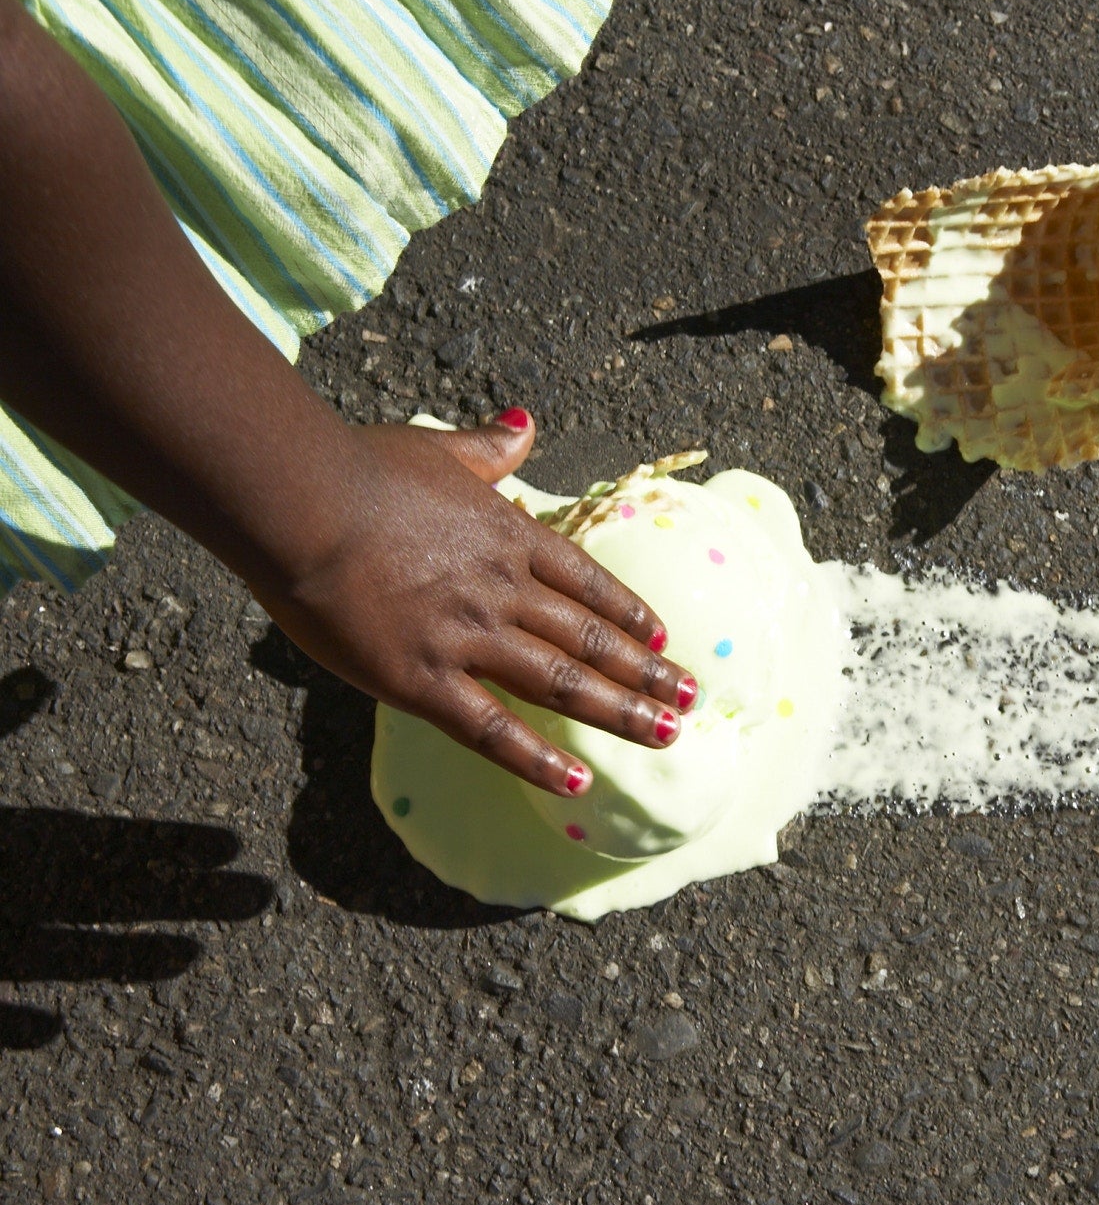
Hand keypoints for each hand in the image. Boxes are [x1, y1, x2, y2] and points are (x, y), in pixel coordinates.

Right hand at [251, 410, 697, 795]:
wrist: (303, 500)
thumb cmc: (357, 468)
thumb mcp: (437, 449)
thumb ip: (487, 448)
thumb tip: (524, 421)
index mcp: (508, 537)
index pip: (586, 583)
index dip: (629, 612)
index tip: (662, 637)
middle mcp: (504, 591)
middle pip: (591, 638)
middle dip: (647, 671)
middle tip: (690, 697)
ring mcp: (469, 638)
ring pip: (563, 684)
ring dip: (621, 711)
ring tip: (667, 734)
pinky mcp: (423, 680)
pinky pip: (493, 732)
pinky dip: (539, 760)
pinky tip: (579, 783)